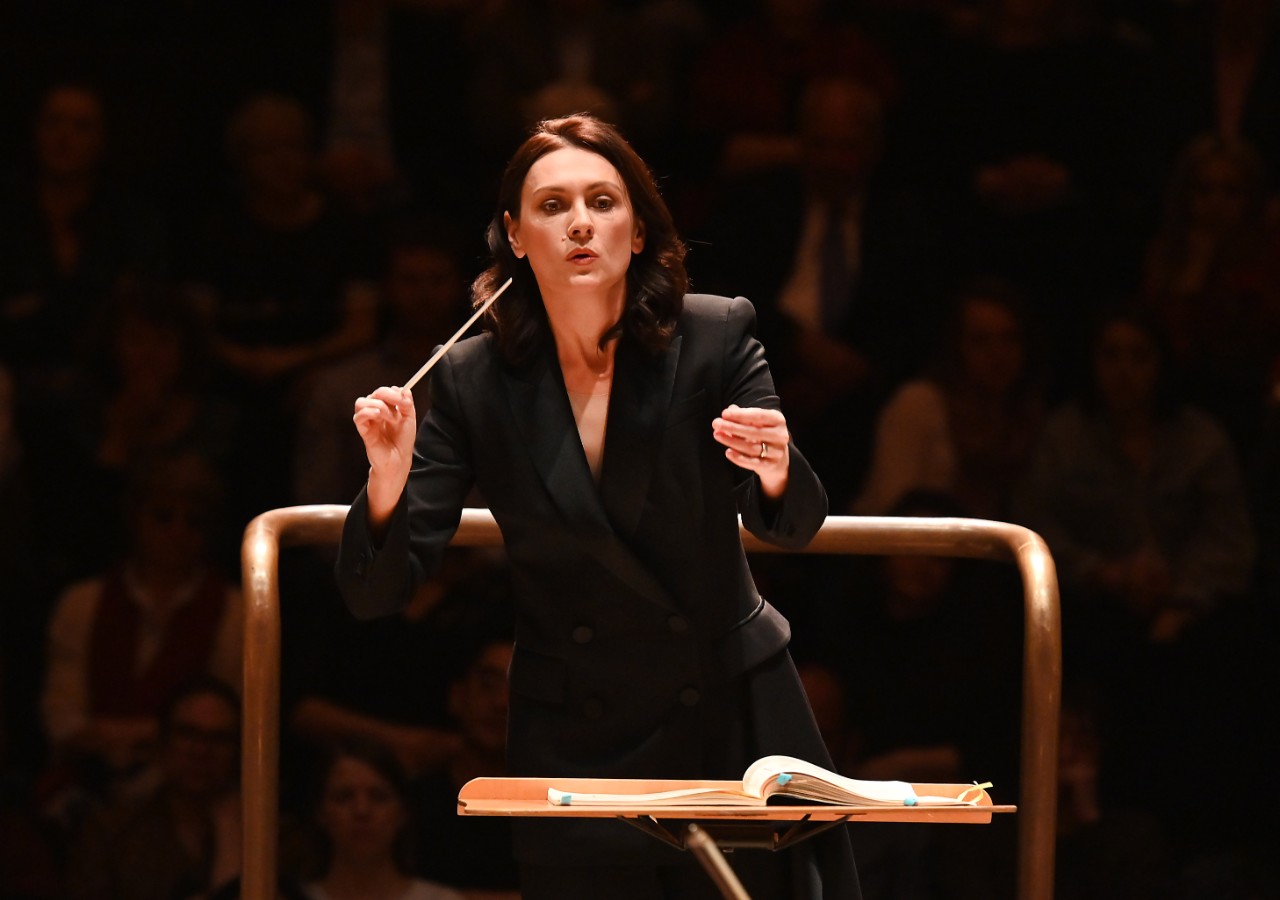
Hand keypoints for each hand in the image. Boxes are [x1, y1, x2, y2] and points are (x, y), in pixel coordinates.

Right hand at [354, 386, 417, 523]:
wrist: (399, 459)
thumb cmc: (403, 440)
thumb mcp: (409, 418)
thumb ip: (406, 403)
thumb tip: (404, 389)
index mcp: (386, 408)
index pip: (383, 391)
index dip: (392, 392)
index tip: (404, 400)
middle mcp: (375, 412)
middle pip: (373, 394)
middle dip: (386, 396)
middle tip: (398, 408)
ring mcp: (368, 420)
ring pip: (362, 402)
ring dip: (377, 405)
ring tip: (388, 416)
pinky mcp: (363, 430)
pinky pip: (358, 416)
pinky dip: (367, 412)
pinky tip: (377, 415)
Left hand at [713, 404, 790, 498]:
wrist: (777, 456)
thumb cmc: (762, 433)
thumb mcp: (755, 422)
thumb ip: (742, 416)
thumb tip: (729, 410)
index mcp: (778, 420)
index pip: (758, 416)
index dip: (740, 415)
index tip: (724, 414)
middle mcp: (780, 435)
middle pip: (754, 432)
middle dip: (732, 427)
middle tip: (715, 424)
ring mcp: (777, 452)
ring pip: (751, 448)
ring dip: (732, 441)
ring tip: (717, 435)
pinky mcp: (770, 465)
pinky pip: (752, 463)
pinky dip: (739, 458)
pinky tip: (728, 452)